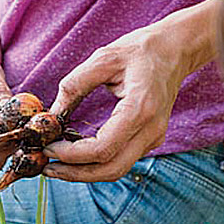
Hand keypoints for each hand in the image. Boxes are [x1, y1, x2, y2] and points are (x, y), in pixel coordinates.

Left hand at [44, 17, 204, 182]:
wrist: (175, 50)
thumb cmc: (140, 50)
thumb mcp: (103, 58)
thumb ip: (74, 85)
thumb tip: (51, 115)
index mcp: (140, 109)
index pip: (102, 149)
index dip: (72, 155)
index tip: (49, 147)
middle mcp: (150, 130)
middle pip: (110, 169)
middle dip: (75, 173)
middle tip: (48, 167)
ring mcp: (153, 138)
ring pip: (116, 170)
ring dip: (84, 173)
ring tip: (57, 165)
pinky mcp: (150, 140)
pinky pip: (121, 160)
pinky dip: (96, 163)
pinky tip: (76, 155)